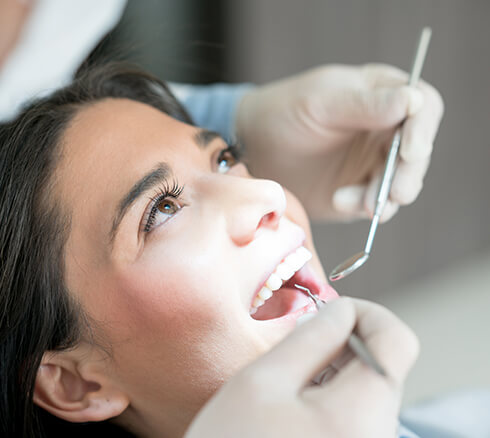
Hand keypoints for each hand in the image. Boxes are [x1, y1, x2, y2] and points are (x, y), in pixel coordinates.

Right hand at [184, 298, 418, 437]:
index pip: (397, 340)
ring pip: (368, 388)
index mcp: (360, 416)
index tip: (330, 312)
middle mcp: (378, 437)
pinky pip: (357, 414)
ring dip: (335, 368)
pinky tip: (296, 404)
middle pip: (382, 364)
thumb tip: (340, 311)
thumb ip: (310, 338)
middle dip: (344, 341)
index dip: (365, 313)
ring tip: (290, 378)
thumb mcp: (261, 382)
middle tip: (299, 342)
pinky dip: (332, 395)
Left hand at [236, 64, 443, 221]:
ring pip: (401, 182)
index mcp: (381, 95)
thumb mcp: (320, 103)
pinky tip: (339, 200)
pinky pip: (375, 203)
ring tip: (360, 204)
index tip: (410, 151)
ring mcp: (373, 163)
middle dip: (408, 174)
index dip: (423, 129)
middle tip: (395, 194)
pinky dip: (364, 207)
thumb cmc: (283, 113)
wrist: (254, 150)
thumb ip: (365, 104)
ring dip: (386, 196)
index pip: (422, 107)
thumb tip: (413, 100)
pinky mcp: (359, 190)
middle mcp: (384, 130)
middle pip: (417, 152)